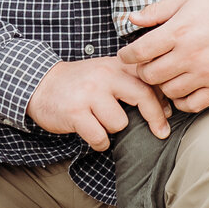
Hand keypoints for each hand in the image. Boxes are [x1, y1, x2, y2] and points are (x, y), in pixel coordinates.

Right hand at [26, 56, 168, 149]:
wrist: (40, 85)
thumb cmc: (80, 84)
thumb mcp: (106, 72)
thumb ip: (131, 81)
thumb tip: (165, 103)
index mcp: (115, 64)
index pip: (149, 80)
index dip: (163, 100)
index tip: (168, 115)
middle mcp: (104, 76)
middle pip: (142, 97)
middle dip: (155, 118)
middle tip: (161, 133)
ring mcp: (89, 93)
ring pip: (120, 123)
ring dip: (112, 129)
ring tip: (100, 122)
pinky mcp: (75, 113)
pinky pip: (101, 138)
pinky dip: (99, 142)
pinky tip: (92, 134)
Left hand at [117, 0, 208, 110]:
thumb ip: (156, 11)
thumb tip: (131, 19)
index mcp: (179, 31)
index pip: (139, 52)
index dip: (126, 55)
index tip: (127, 55)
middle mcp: (191, 55)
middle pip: (149, 76)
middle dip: (143, 70)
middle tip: (149, 63)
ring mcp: (206, 73)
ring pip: (168, 92)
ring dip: (162, 84)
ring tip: (167, 73)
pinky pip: (191, 105)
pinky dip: (182, 100)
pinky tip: (182, 86)